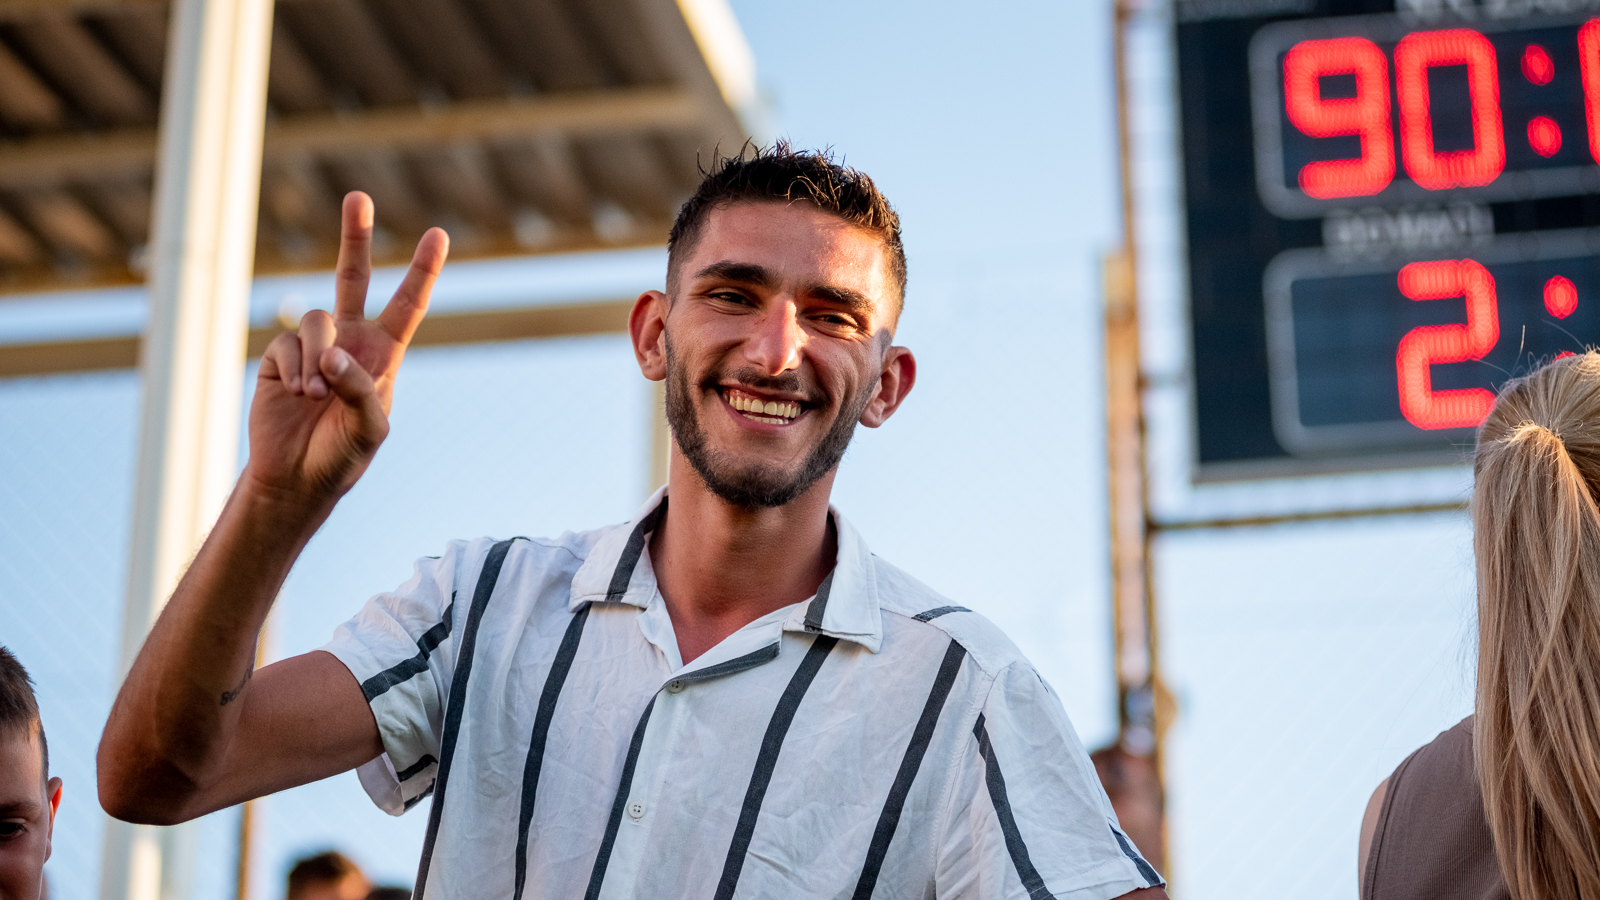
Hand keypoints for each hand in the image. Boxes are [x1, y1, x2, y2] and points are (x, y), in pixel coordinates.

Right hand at [246, 192, 447, 504]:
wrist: (297, 478)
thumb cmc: (343, 455)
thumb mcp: (369, 428)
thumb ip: (360, 389)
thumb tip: (332, 356)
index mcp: (382, 354)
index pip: (408, 306)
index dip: (422, 270)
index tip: (438, 235)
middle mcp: (348, 342)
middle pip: (353, 278)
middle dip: (355, 237)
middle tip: (358, 197)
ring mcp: (312, 346)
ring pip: (315, 319)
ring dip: (317, 358)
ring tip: (316, 396)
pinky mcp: (278, 356)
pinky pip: (286, 343)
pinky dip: (294, 371)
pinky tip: (296, 396)